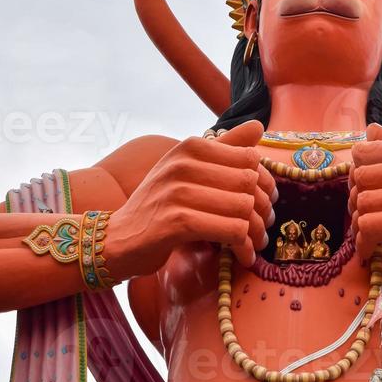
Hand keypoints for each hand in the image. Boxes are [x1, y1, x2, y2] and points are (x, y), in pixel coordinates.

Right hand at [108, 120, 275, 276]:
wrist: (118, 239)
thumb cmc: (159, 205)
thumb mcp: (188, 170)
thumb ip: (224, 148)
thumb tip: (258, 126)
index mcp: (190, 147)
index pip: (249, 158)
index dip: (263, 182)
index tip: (262, 202)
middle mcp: (182, 164)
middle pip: (248, 183)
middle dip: (262, 208)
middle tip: (261, 226)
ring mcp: (177, 192)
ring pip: (243, 207)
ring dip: (254, 231)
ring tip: (252, 242)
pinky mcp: (177, 222)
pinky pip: (230, 230)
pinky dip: (242, 246)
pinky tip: (240, 254)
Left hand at [349, 123, 381, 283]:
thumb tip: (372, 128)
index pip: (363, 153)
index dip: (356, 178)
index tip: (365, 196)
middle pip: (360, 178)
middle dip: (355, 203)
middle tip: (365, 220)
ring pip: (363, 203)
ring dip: (360, 226)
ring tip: (370, 237)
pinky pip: (372, 226)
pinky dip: (365, 242)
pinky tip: (372, 249)